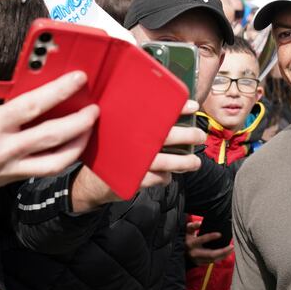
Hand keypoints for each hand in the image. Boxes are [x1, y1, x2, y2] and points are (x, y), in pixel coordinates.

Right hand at [0, 71, 98, 209]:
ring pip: (54, 163)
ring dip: (77, 146)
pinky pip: (40, 171)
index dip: (60, 91)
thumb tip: (1, 102)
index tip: (79, 79)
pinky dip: (58, 159)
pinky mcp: (6, 181)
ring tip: (87, 131)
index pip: (33, 106)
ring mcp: (7, 169)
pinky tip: (66, 147)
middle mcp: (3, 151)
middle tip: (94, 109)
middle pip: (53, 137)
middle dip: (80, 122)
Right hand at [70, 101, 204, 211]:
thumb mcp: (117, 134)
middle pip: (167, 136)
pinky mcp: (134, 180)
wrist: (91, 183)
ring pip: (167, 161)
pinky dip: (166, 176)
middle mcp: (133, 143)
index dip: (176, 108)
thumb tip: (166, 113)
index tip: (192, 106)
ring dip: (184, 162)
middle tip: (199, 135)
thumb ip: (137, 125)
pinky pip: (158, 178)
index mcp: (130, 127)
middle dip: (188, 135)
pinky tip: (168, 174)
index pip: (157, 114)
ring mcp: (134, 163)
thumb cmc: (109, 154)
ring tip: (195, 162)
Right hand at [185, 221, 232, 264]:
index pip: (202, 239)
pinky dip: (220, 258)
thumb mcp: (188, 230)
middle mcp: (195, 253)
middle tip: (232, 246)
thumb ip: (193, 226)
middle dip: (222, 251)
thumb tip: (200, 223)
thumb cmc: (187, 238)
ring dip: (224, 255)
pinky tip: (226, 254)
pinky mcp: (200, 264)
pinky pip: (212, 262)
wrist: (181, 252)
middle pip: (211, 254)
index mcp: (191, 243)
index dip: (211, 237)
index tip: (220, 234)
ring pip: (213, 259)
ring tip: (231, 249)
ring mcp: (198, 260)